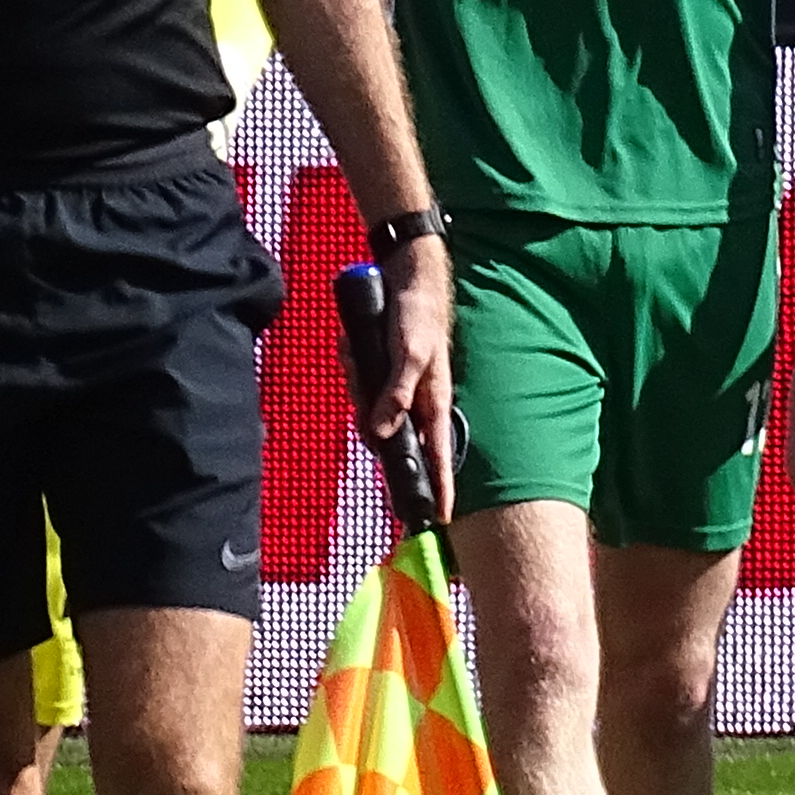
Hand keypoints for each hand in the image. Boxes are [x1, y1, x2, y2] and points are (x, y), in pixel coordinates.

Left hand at [361, 236, 456, 511]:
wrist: (407, 276)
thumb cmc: (419, 314)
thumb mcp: (408, 353)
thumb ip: (395, 394)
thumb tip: (381, 433)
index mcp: (433, 401)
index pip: (439, 455)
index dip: (441, 487)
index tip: (442, 518)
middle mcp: (417, 400)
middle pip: (388, 434)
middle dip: (370, 416)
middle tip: (361, 376)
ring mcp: (398, 387)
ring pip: (368, 407)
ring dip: (356, 381)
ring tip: (356, 349)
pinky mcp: (382, 372)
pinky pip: (360, 382)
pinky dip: (352, 365)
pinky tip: (352, 342)